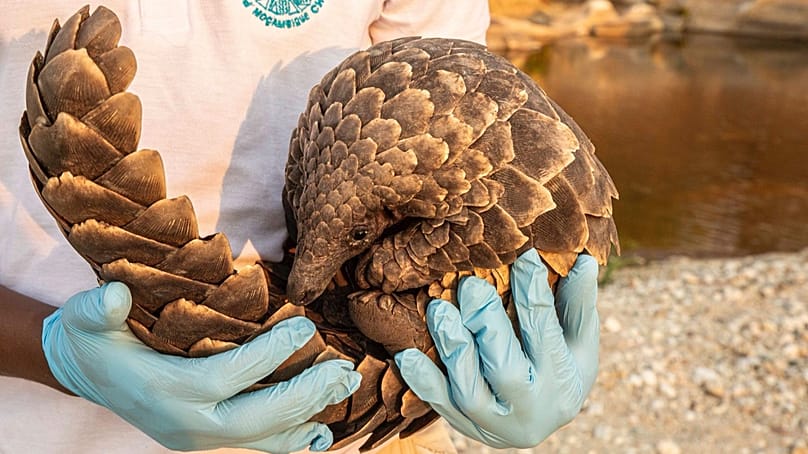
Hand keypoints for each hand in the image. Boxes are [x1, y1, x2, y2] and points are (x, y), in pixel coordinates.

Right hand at [42, 282, 360, 451]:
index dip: (268, 354)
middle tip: (342, 370)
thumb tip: (116, 295)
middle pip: (254, 419)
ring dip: (307, 416)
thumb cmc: (94, 338)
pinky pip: (256, 445)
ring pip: (261, 438)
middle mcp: (184, 423)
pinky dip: (290, 440)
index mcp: (162, 390)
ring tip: (343, 388)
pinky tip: (320, 430)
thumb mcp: (85, 318)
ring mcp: (197, 437)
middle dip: (302, 395)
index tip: (305, 326)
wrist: (86, 373)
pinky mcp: (207, 438)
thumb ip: (97, 308)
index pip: (225, 377)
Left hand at [394, 249, 598, 447]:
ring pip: (470, 390)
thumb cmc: (560, 367)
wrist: (536, 419)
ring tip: (438, 309)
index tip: (523, 256)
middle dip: (486, 324)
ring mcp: (495, 422)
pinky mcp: (465, 426)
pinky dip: (422, 380)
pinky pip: (439, 406)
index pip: (546, 332)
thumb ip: (578, 304)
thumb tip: (586, 262)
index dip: (533, 293)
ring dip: (452, 347)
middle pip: (506, 369)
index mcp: (564, 382)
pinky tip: (406, 355)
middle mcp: (531, 408)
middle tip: (470, 286)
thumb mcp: (578, 341)